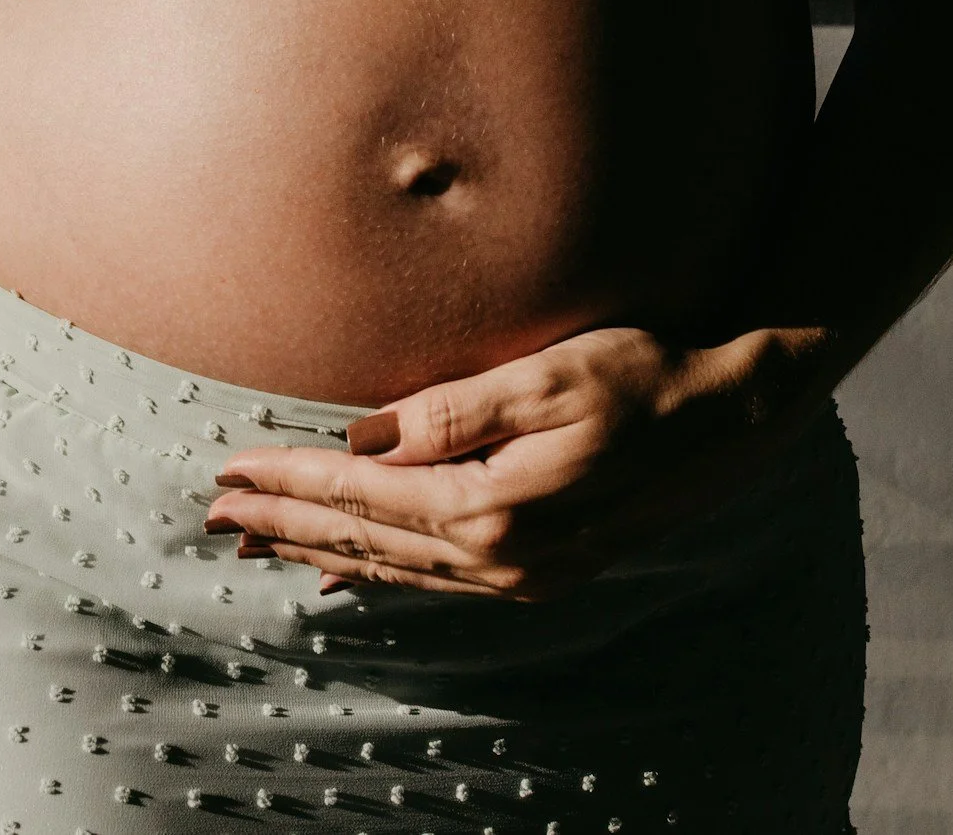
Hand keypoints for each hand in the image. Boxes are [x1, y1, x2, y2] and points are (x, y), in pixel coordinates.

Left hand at [204, 327, 827, 599]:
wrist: (736, 416)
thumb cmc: (645, 373)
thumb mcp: (547, 373)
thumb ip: (451, 410)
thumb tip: (365, 438)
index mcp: (497, 509)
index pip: (364, 495)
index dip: (291, 480)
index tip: (228, 471)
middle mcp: (505, 558)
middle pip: (368, 541)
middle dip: (287, 523)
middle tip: (216, 515)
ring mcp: (526, 574)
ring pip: (396, 568)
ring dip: (323, 551)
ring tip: (260, 540)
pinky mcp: (544, 571)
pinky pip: (437, 580)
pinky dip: (381, 574)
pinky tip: (345, 574)